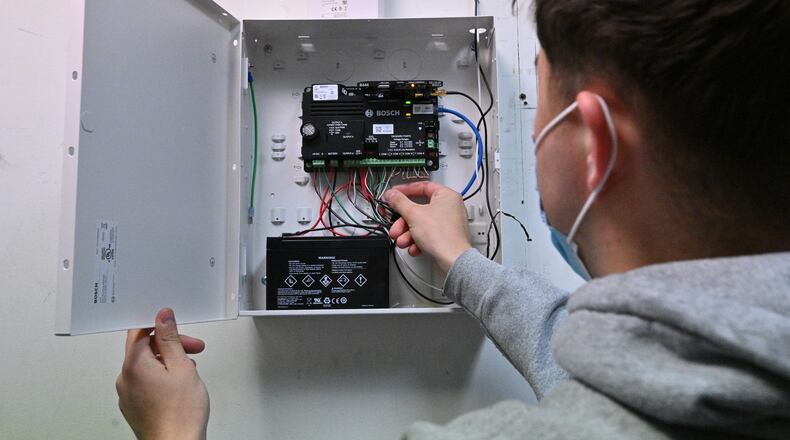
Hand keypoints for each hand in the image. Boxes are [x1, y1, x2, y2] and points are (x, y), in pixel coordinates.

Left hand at [116, 308, 208, 439]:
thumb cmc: (180, 414)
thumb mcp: (181, 366)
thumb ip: (170, 339)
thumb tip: (163, 317)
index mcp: (134, 365)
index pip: (139, 330)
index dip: (159, 324)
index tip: (174, 324)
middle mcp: (125, 378)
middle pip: (144, 348)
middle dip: (170, 345)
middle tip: (193, 348)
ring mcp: (127, 394)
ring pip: (146, 365)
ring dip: (167, 361)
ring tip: (189, 370)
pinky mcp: (133, 405)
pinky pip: (145, 381)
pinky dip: (161, 377)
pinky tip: (179, 385)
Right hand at [386, 182, 471, 272]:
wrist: (452, 261)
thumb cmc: (442, 236)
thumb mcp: (414, 215)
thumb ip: (399, 202)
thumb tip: (392, 194)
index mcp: (446, 196)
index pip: (423, 186)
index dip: (406, 190)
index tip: (394, 194)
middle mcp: (449, 208)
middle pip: (418, 209)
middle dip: (403, 221)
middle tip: (394, 226)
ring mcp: (447, 223)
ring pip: (420, 224)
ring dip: (407, 234)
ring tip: (402, 241)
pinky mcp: (444, 237)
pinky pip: (426, 235)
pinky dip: (417, 241)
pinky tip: (413, 247)